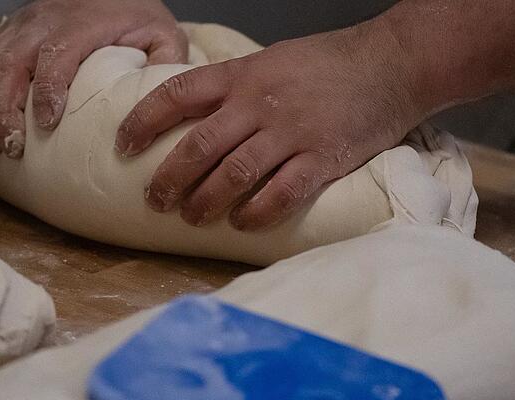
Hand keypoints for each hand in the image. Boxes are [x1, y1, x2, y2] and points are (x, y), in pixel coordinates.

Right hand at [0, 0, 186, 157]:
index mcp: (81, 22)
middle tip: (12, 148)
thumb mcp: (164, 36)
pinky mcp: (3, 36)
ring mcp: (18, 27)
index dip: (48, 89)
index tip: (48, 124)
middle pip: (9, 63)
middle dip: (3, 109)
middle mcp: (42, 20)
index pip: (56, 53)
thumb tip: (154, 105)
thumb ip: (165, 64)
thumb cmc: (137, 19)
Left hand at [116, 20, 426, 229]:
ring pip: (234, 174)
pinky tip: (241, 224)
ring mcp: (292, 132)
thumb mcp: (270, 61)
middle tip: (154, 201)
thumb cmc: (327, 63)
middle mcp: (260, 103)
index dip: (143, 120)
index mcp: (242, 74)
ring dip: (205, 202)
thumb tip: (192, 115)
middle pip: (199, 145)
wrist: (392, 63)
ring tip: (190, 218)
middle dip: (169, 178)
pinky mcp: (323, 158)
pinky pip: (282, 194)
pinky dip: (256, 214)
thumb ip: (233, 86)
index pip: (177, 93)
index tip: (122, 144)